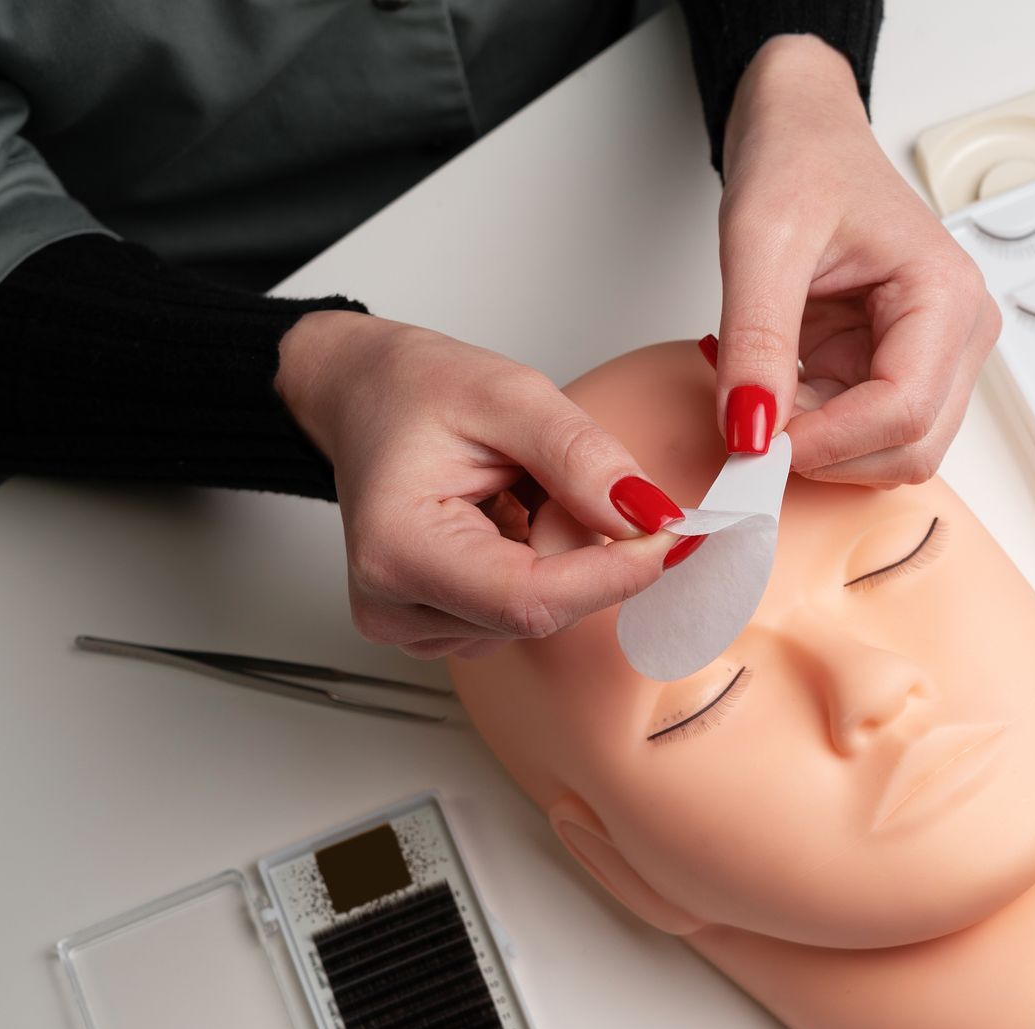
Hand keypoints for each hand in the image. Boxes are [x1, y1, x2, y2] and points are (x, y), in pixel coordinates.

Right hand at [276, 311, 682, 658]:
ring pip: (546, 614)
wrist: (364, 397)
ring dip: (559, 552)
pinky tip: (506, 521)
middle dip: (580, 545)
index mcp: (398, 549)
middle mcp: (395, 606)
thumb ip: (582, 458)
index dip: (615, 574)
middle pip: (547, 610)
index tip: (670, 533)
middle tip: (546, 472)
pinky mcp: (439, 632)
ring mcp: (414, 629)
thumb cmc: (413, 391)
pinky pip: (530, 613)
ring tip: (511, 492)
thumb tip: (648, 518)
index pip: (533, 601)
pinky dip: (543, 566)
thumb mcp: (510, 394)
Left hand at [713, 35, 1000, 485]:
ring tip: (765, 393)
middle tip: (752, 428)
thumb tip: (751, 430)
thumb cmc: (802, 161)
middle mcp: (958, 334)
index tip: (755, 441)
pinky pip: (864, 437)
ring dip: (822, 448)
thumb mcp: (761, 240)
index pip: (904, 410)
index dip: (828, 443)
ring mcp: (934, 359)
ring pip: (892, 455)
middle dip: (830, 453)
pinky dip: (815, 433)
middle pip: (911, 448)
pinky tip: (779, 390)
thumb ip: (756, 340)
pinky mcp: (899, 372)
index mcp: (946, 294)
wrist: (803, 132)